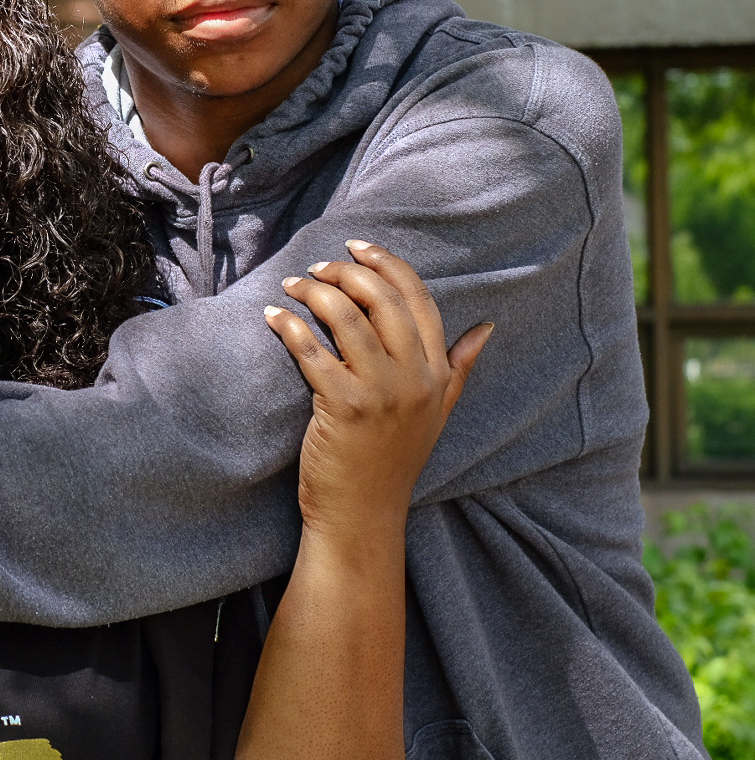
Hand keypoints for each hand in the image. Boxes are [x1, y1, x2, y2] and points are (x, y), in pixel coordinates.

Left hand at [264, 240, 492, 540]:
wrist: (363, 513)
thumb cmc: (393, 459)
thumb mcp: (437, 412)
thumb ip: (459, 368)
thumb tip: (486, 327)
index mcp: (437, 372)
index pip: (418, 298)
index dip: (388, 264)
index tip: (358, 246)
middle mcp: (415, 377)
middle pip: (382, 299)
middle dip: (346, 272)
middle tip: (317, 267)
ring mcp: (382, 392)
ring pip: (346, 318)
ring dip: (313, 291)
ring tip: (292, 286)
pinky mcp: (344, 406)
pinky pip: (313, 350)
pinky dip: (289, 326)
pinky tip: (274, 317)